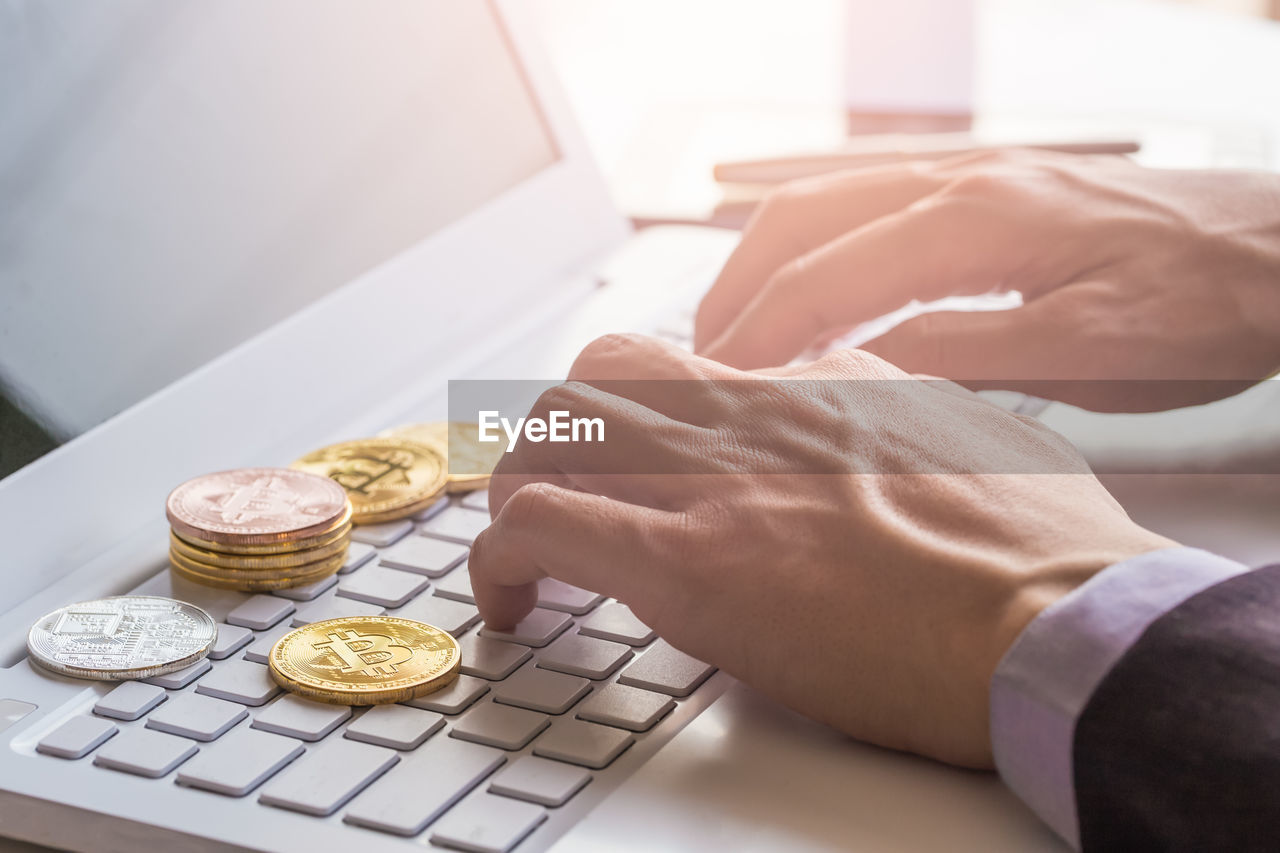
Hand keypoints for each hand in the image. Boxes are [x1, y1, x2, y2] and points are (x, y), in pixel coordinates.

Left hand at [469, 334, 1172, 766]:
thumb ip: (912, 417)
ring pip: (555, 426)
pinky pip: (546, 523)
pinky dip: (504, 555)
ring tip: (531, 549)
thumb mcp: (981, 441)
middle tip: (573, 491)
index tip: (647, 464)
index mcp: (825, 385)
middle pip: (606, 367)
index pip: (696, 365)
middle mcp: (756, 413)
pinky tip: (515, 599)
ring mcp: (715, 482)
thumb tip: (882, 423)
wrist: (1060, 624)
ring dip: (523, 482)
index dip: (654, 418)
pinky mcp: (689, 566)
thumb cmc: (1047, 554)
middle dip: (568, 427)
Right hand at [694, 150, 1279, 410]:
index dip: (762, 329)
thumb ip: (970, 350)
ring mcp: (980, 176)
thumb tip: (863, 363)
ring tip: (731, 312)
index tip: (717, 381)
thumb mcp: (1094, 351)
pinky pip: (876, 193)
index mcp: (984, 221)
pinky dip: (818, 229)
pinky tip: (804, 258)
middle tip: (700, 350)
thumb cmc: (1210, 305)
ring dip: (768, 251)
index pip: (831, 271)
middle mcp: (968, 182)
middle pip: (807, 215)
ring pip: (834, 194)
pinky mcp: (996, 189)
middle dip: (740, 282)